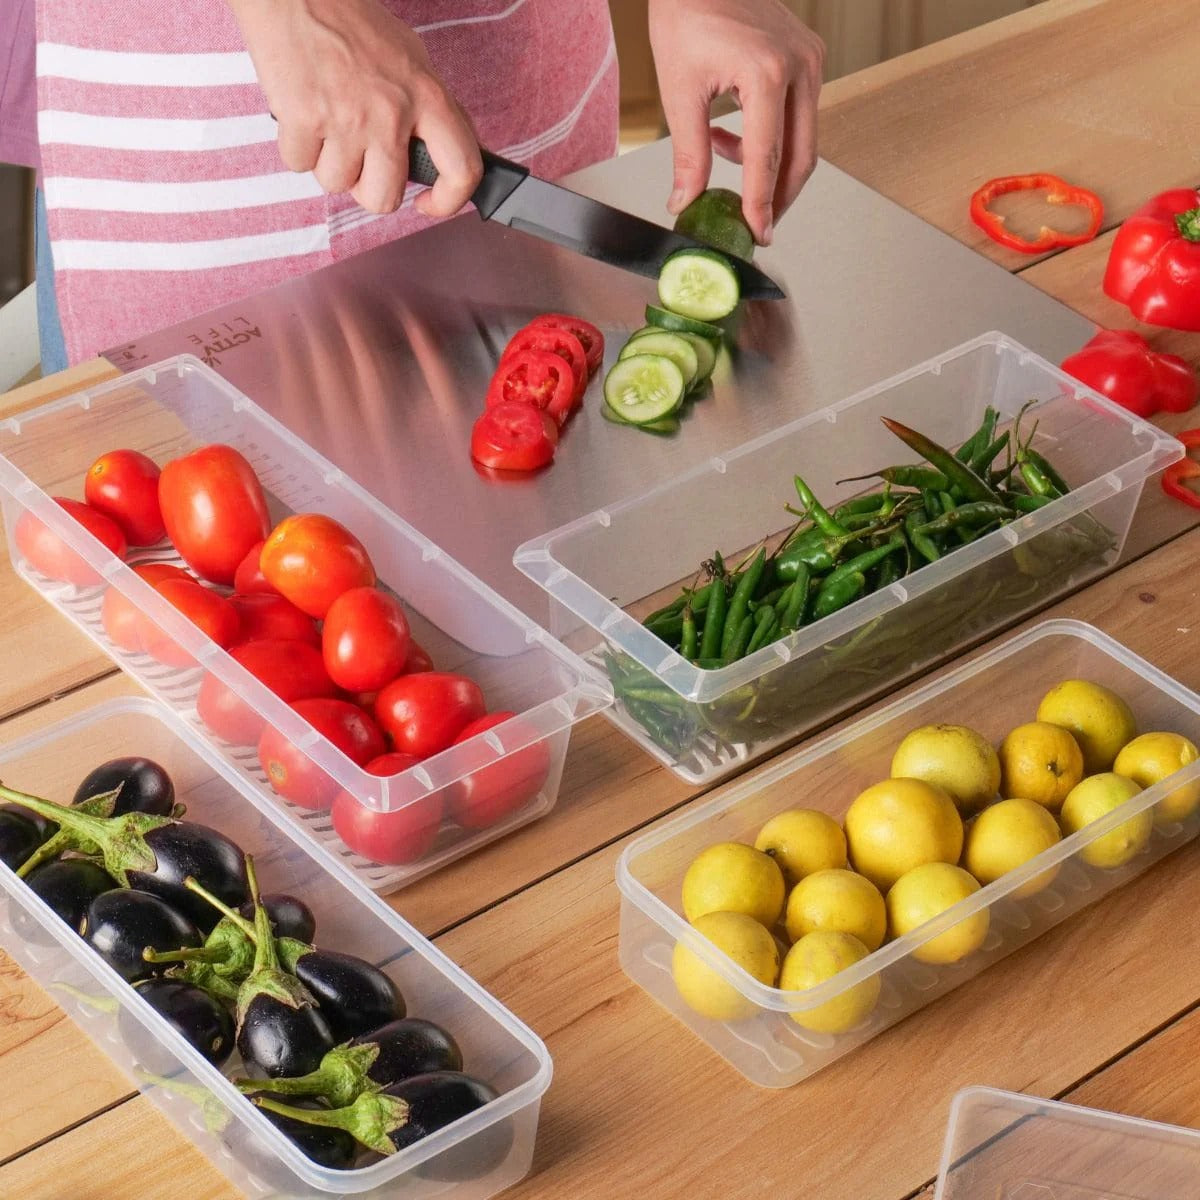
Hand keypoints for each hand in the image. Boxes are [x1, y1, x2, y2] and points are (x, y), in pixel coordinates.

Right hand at [228, 0, 481, 215]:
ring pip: (337, 184)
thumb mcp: (410, 59)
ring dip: (327, 162)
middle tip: (358, 158)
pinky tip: (302, 112)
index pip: (463, 169)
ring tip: (326, 120)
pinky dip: (296, 145)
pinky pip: (299, 165)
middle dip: (366, 188)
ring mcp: (346, 119)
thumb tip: (444, 155)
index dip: (448, 201)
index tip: (428, 202)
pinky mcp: (303, 120)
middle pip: (384, 198)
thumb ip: (429, 111)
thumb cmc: (350, 24)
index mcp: (427, 96)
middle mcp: (391, 113)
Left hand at [648, 0, 823, 244]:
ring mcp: (810, 60)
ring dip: (770, 167)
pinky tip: (733, 139)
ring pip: (803, 139)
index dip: (761, 204)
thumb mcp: (680, 91)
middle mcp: (800, 65)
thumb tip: (686, 200)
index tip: (758, 234)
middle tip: (758, 225)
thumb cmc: (687, 12)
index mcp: (768, 72)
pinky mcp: (808, 58)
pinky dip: (771, 138)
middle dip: (778, 197)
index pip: (767, 158)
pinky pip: (798, 115)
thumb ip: (688, 154)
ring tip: (731, 175)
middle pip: (800, 156)